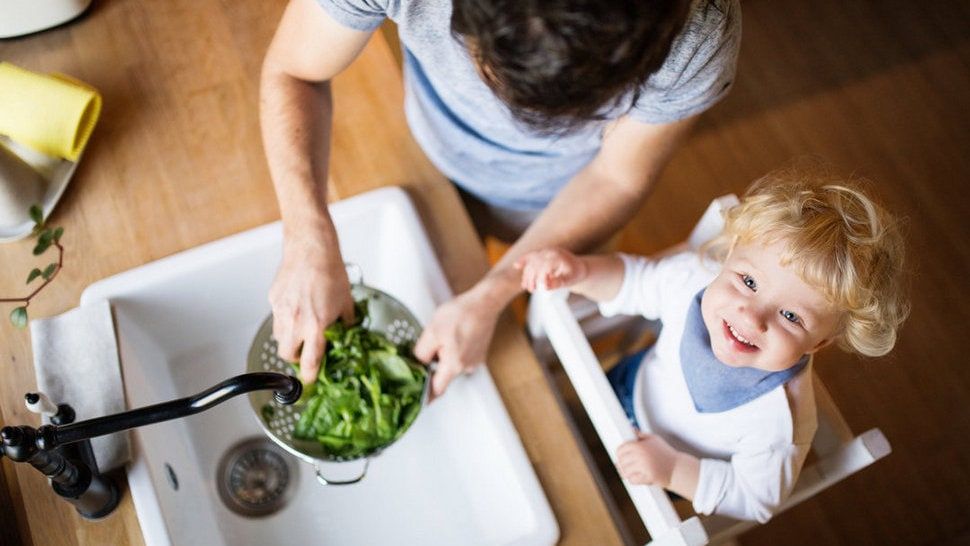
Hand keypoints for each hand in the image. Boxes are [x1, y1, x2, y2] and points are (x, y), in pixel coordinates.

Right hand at [269, 234, 354, 383]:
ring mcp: (282, 311)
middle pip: (287, 355)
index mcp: (316, 326)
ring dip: (289, 341)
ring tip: (301, 330)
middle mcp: (296, 322)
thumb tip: (347, 334)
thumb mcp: (346, 302)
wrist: (312, 249)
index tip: (312, 380)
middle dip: (296, 359)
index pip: (310, 362)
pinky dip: (285, 320)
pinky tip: (296, 309)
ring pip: (279, 338)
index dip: (310, 375)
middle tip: (306, 354)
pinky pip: (277, 318)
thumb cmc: (331, 271)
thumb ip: (346, 323)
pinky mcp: (274, 300)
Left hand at [413, 286, 500, 399]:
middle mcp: (466, 366)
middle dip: (433, 365)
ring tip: (443, 335)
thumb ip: (421, 353)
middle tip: (427, 349)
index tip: (417, 398)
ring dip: (444, 355)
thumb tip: (416, 364)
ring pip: (452, 364)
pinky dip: (454, 349)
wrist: (485, 302)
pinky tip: (453, 334)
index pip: (436, 390)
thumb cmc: (461, 314)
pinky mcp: (478, 352)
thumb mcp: (432, 331)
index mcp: (454, 365)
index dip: (425, 396)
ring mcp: (474, 360)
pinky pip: (461, 356)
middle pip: (443, 375)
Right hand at [513, 247, 587, 292]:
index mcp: (557, 256)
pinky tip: (516, 266)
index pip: (545, 265)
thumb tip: (546, 287)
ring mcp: (544, 252)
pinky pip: (530, 256)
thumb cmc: (574, 274)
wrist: (577, 267)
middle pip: (535, 263)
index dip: (541, 277)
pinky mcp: (541, 254)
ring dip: (527, 275)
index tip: (540, 288)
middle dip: (531, 278)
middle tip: (531, 290)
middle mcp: (550, 251)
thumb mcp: (570, 280)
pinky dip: (523, 261)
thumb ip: (559, 283)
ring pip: (531, 262)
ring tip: (526, 287)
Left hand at [615, 431, 679, 486]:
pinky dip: (634, 479)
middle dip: (623, 464)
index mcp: (639, 445)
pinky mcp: (648, 477)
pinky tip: (639, 477)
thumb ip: (641, 435)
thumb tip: (631, 429)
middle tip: (629, 466)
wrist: (678, 468)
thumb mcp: (654, 440)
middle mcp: (641, 455)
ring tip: (634, 471)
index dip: (620, 454)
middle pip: (621, 461)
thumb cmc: (666, 453)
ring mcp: (644, 466)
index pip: (620, 450)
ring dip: (628, 473)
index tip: (622, 457)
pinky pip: (632, 480)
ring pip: (625, 471)